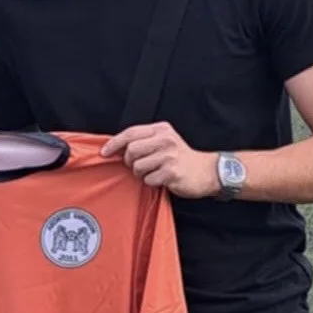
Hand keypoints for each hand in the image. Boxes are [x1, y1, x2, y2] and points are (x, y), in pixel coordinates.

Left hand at [102, 122, 219, 198]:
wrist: (208, 172)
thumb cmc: (182, 158)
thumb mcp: (166, 141)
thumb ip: (145, 141)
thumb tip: (116, 148)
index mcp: (161, 130)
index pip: (131, 133)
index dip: (114, 143)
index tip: (104, 152)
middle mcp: (165, 140)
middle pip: (131, 151)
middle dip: (130, 162)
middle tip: (140, 166)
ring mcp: (169, 156)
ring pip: (138, 167)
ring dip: (142, 174)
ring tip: (154, 172)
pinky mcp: (171, 172)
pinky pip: (148, 180)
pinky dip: (152, 182)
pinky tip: (163, 179)